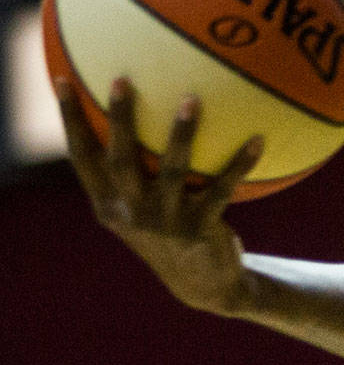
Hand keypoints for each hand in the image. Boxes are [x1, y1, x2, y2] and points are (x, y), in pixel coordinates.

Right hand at [57, 76, 263, 314]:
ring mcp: (166, 221)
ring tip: (191, 99)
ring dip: (181, 134)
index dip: (69, 120)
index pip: (81, 156)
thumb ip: (132, 170)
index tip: (63, 79)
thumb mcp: (140, 206)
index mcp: (108, 203)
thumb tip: (144, 108)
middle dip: (119, 120)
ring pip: (171, 171)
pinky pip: (223, 188)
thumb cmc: (170, 230)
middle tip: (121, 80)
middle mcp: (131, 212)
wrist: (203, 284)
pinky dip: (240, 163)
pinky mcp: (201, 229)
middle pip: (120, 159)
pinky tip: (259, 139)